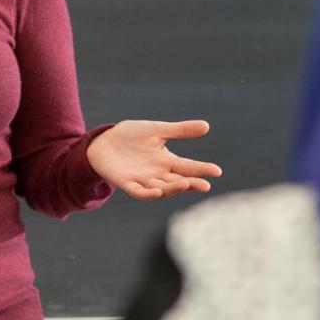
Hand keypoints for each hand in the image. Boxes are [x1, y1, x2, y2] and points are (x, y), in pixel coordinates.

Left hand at [88, 119, 220, 199]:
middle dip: (192, 183)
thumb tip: (206, 126)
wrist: (103, 142)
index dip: (201, 169)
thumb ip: (180, 130)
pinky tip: (157, 191)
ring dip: (173, 188)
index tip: (217, 171)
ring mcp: (143, 180)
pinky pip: (139, 192)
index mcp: (167, 161)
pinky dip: (148, 193)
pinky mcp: (126, 183)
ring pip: (162, 188)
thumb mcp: (158, 130)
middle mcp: (158, 173)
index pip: (188, 167)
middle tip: (205, 185)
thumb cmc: (131, 136)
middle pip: (178, 181)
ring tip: (185, 184)